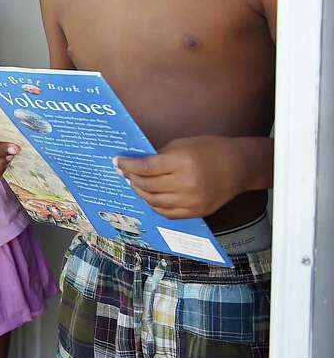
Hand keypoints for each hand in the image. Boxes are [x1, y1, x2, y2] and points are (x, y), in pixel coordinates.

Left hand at [115, 136, 254, 219]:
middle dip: (131, 178)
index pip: (146, 167)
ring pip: (154, 201)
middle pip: (147, 185)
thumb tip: (137, 163)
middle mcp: (186, 184)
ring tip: (134, 183)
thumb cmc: (210, 150)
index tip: (117, 161)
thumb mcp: (182, 144)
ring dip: (140, 192)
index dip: (128, 165)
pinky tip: (148, 196)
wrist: (240, 167)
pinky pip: (167, 213)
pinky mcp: (197, 212)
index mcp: (182, 162)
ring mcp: (192, 201)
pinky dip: (154, 205)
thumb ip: (160, 155)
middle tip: (123, 172)